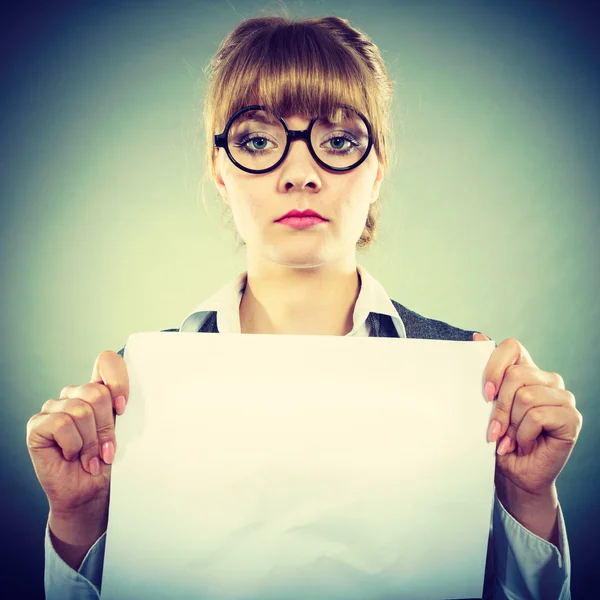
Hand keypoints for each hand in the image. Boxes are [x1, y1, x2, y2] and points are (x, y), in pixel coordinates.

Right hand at [26, 351, 128, 519]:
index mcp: (97, 391)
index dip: (117, 380)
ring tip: (91, 457)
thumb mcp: (123, 432)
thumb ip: (122, 409)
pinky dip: (73, 445)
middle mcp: (74, 395)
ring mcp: (53, 408)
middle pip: (96, 392)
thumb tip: (128, 397)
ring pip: (80, 410)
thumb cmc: (107, 463)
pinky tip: (72, 456)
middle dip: (106, 427)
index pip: (106, 361)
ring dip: (91, 442)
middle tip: (106, 449)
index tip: (123, 408)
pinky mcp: (37, 425)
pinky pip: (61, 423)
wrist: (90, 493)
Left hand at [473, 334, 581, 494]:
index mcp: (526, 370)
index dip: (495, 366)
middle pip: (516, 375)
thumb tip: (477, 337)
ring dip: (511, 424)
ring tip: (511, 438)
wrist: (513, 474)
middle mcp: (547, 380)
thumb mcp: (484, 405)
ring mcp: (562, 398)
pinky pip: (537, 416)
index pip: (512, 346)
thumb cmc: (497, 438)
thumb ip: (486, 373)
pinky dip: (523, 434)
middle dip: (499, 407)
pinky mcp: (572, 418)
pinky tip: (524, 444)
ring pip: (526, 396)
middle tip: (494, 429)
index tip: (485, 393)